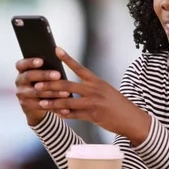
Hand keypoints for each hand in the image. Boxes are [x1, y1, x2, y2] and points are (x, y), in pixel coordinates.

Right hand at [14, 58, 71, 125]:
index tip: (41, 61)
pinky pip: (41, 106)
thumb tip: (61, 60)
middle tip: (58, 75)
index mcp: (22, 70)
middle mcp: (19, 81)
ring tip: (66, 92)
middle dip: (44, 75)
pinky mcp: (27, 106)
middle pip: (29, 76)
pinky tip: (64, 106)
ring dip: (52, 92)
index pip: (21, 64)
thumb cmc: (43, 83)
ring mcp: (22, 94)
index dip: (30, 62)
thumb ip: (47, 68)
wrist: (36, 104)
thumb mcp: (42, 75)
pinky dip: (54, 106)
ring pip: (36, 92)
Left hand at [35, 47, 150, 144]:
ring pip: (67, 102)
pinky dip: (63, 115)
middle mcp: (94, 90)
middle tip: (37, 84)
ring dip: (52, 102)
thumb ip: (90, 88)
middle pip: (68, 85)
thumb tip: (73, 88)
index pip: (79, 67)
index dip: (67, 58)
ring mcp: (93, 103)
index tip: (56, 49)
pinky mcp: (93, 116)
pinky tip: (55, 114)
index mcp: (97, 81)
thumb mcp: (106, 91)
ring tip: (40, 102)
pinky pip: (74, 115)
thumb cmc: (118, 105)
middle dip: (50, 85)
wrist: (131, 119)